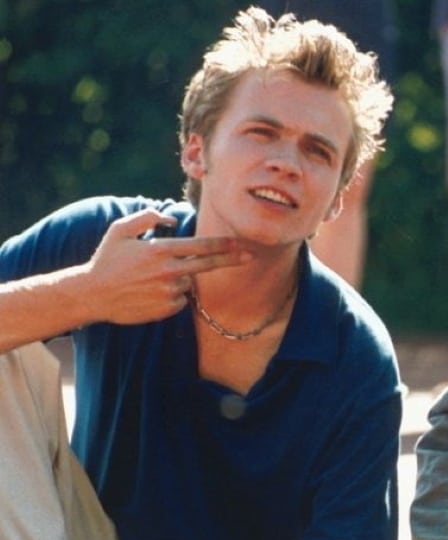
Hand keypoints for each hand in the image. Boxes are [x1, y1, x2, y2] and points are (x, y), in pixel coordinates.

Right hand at [84, 209, 246, 324]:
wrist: (92, 294)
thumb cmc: (106, 259)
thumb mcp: (120, 230)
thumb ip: (147, 217)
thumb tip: (172, 218)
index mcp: (159, 250)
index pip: (200, 246)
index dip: (223, 244)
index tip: (241, 243)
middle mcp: (167, 271)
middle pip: (208, 264)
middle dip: (232, 259)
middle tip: (250, 256)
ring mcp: (168, 291)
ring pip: (189, 282)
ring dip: (180, 278)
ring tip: (152, 279)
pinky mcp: (167, 308)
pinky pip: (181, 299)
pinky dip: (173, 295)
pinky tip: (151, 292)